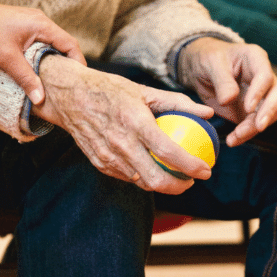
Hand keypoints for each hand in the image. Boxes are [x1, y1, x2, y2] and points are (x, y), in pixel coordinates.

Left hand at [0, 0, 86, 104]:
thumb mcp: (7, 59)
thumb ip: (26, 78)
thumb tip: (41, 99)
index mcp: (42, 25)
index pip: (70, 44)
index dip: (78, 63)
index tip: (79, 81)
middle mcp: (40, 21)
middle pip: (63, 44)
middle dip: (66, 64)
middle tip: (67, 85)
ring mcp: (30, 22)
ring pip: (50, 44)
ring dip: (52, 61)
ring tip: (53, 81)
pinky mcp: (21, 27)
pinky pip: (39, 42)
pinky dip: (41, 56)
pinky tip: (36, 70)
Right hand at [31, 55, 215, 194]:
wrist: (70, 96)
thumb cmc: (110, 90)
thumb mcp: (144, 90)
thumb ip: (178, 103)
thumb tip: (207, 113)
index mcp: (135, 122)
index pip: (168, 151)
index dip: (191, 166)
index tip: (206, 170)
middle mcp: (121, 143)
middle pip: (155, 179)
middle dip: (179, 186)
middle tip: (191, 180)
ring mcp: (108, 156)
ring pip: (141, 182)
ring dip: (162, 184)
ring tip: (175, 176)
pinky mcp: (99, 163)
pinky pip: (127, 177)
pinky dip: (142, 177)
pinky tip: (152, 169)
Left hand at [177, 38, 276, 146]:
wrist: (200, 69)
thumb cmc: (208, 58)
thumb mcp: (211, 64)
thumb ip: (222, 81)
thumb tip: (229, 100)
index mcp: (255, 58)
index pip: (265, 75)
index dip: (259, 92)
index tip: (248, 107)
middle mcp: (263, 77)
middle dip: (269, 112)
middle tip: (258, 127)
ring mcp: (260, 95)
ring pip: (269, 113)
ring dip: (254, 128)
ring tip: (236, 137)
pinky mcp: (252, 111)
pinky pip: (255, 124)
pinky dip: (246, 134)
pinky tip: (233, 140)